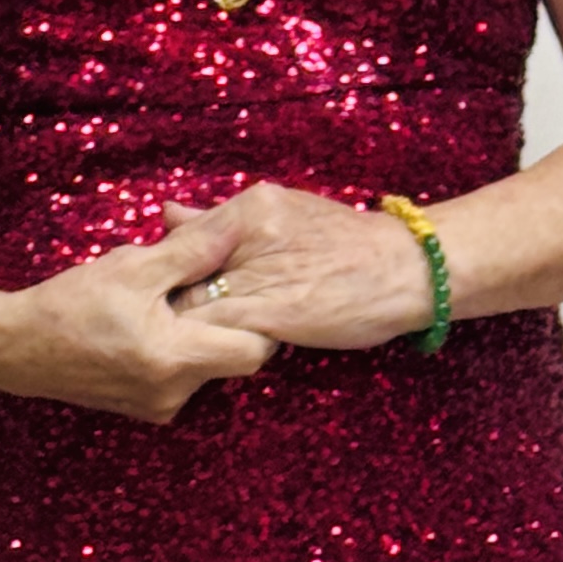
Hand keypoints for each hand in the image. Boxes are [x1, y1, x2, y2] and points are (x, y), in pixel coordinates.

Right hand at [0, 216, 279, 425]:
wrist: (14, 348)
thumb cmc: (69, 304)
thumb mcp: (133, 266)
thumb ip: (192, 250)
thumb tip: (237, 228)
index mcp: (175, 359)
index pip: (256, 350)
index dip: (260, 318)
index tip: (243, 287)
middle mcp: (173, 393)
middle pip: (234, 358)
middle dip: (227, 320)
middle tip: (204, 286)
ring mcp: (159, 406)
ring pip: (208, 366)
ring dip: (199, 334)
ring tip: (167, 303)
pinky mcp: (144, 408)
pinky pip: (183, 378)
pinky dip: (178, 350)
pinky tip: (149, 325)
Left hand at [156, 183, 439, 353]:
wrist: (408, 268)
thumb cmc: (345, 244)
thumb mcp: (281, 213)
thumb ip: (219, 218)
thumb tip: (166, 213)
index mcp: (250, 206)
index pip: (181, 241)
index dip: (165, 274)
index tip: (159, 294)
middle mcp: (249, 233)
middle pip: (180, 274)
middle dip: (164, 303)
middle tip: (154, 324)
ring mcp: (261, 273)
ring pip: (192, 305)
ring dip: (178, 328)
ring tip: (171, 344)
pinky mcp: (275, 312)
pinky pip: (219, 332)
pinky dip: (204, 345)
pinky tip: (203, 355)